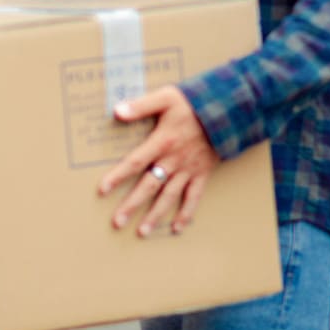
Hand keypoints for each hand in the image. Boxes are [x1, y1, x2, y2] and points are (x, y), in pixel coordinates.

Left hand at [98, 86, 219, 236]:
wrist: (227, 111)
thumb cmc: (193, 103)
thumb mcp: (165, 98)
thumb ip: (140, 106)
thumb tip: (116, 111)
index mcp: (162, 142)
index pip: (135, 162)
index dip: (118, 176)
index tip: (103, 190)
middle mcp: (174, 160)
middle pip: (149, 187)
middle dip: (132, 205)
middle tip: (116, 222)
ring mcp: (188, 170)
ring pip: (169, 197)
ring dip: (155, 216)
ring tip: (141, 232)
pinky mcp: (202, 174)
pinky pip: (194, 198)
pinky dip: (186, 214)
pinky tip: (178, 228)